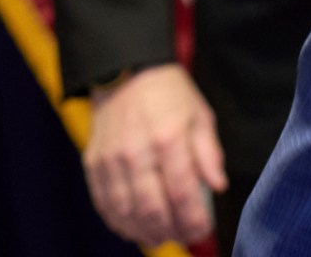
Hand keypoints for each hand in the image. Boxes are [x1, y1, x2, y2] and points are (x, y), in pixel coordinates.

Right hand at [83, 64, 225, 247]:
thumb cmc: (170, 96)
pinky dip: (119, 222)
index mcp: (168, 138)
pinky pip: (104, 203)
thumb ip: (208, 153)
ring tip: (162, 238)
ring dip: (145, 232)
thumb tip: (217, 186)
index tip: (203, 230)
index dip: (193, 218)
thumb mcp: (200, 116)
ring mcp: (111, 160)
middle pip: (152, 208)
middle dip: (171, 230)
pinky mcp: (93, 164)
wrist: (126, 73)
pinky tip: (134, 229)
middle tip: (185, 238)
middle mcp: (136, 152)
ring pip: (126, 211)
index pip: (182, 191)